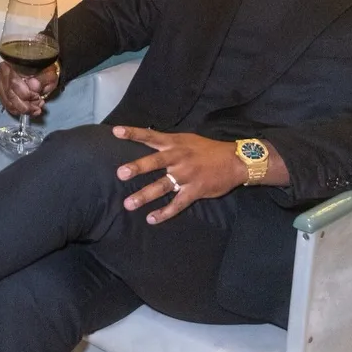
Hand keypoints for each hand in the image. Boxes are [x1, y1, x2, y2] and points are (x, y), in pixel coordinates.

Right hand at [0, 57, 59, 117]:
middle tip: (38, 107)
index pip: (14, 82)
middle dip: (25, 105)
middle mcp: (3, 70)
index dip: (26, 94)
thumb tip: (34, 86)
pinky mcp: (1, 90)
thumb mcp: (49, 73)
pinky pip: (6, 104)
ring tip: (35, 109)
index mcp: (14, 61)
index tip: (38, 97)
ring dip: (22, 109)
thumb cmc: (45, 70)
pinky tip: (28, 110)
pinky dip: (17, 110)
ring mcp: (0, 80)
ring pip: (7, 101)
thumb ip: (42, 79)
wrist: (41, 69)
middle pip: (10, 94)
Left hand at [112, 127, 246, 224]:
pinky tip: (152, 219)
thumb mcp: (188, 140)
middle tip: (121, 173)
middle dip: (138, 167)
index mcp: (175, 144)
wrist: (235, 161)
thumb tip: (149, 142)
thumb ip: (169, 144)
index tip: (116, 132)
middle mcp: (179, 158)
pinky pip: (177, 203)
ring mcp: (187, 175)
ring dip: (145, 195)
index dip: (133, 133)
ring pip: (163, 186)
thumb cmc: (208, 150)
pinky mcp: (195, 190)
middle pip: (155, 162)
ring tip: (129, 204)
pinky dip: (164, 212)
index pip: (151, 136)